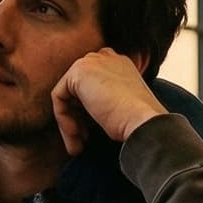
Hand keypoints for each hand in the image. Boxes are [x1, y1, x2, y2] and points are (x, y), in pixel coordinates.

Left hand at [50, 50, 169, 156]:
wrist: (144, 122)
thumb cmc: (137, 122)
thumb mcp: (122, 108)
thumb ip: (103, 101)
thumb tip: (80, 115)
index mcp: (120, 64)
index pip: (93, 81)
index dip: (87, 108)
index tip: (91, 131)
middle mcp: (106, 57)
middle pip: (77, 88)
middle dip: (76, 116)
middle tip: (82, 140)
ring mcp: (92, 61)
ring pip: (67, 94)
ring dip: (69, 122)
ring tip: (78, 145)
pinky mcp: (78, 71)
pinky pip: (59, 97)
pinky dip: (63, 119)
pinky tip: (76, 135)